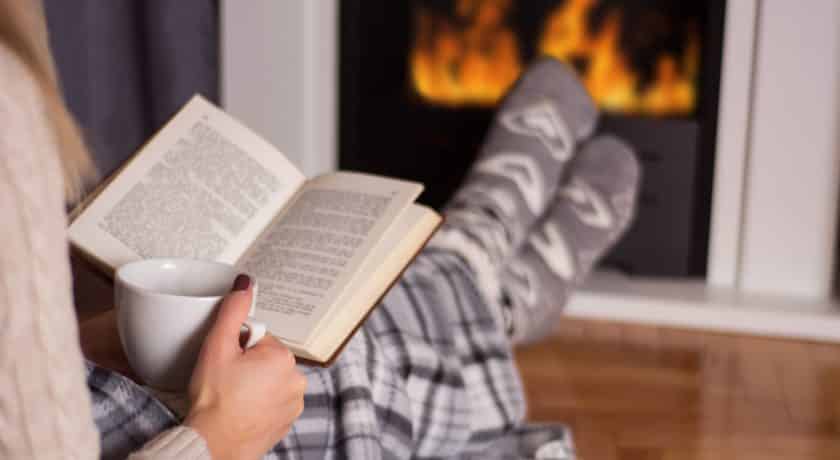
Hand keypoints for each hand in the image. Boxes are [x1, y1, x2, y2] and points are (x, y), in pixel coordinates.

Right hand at [185, 275, 305, 459]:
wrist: (212, 445)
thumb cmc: (213, 400)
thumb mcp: (217, 346)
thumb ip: (233, 310)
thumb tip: (245, 283)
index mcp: (283, 357)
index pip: (258, 337)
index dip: (237, 347)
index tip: (226, 363)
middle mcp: (296, 379)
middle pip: (265, 358)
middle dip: (246, 365)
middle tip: (226, 381)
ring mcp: (294, 403)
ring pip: (269, 380)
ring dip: (253, 384)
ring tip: (232, 398)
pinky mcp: (287, 422)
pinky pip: (272, 401)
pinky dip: (258, 403)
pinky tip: (240, 410)